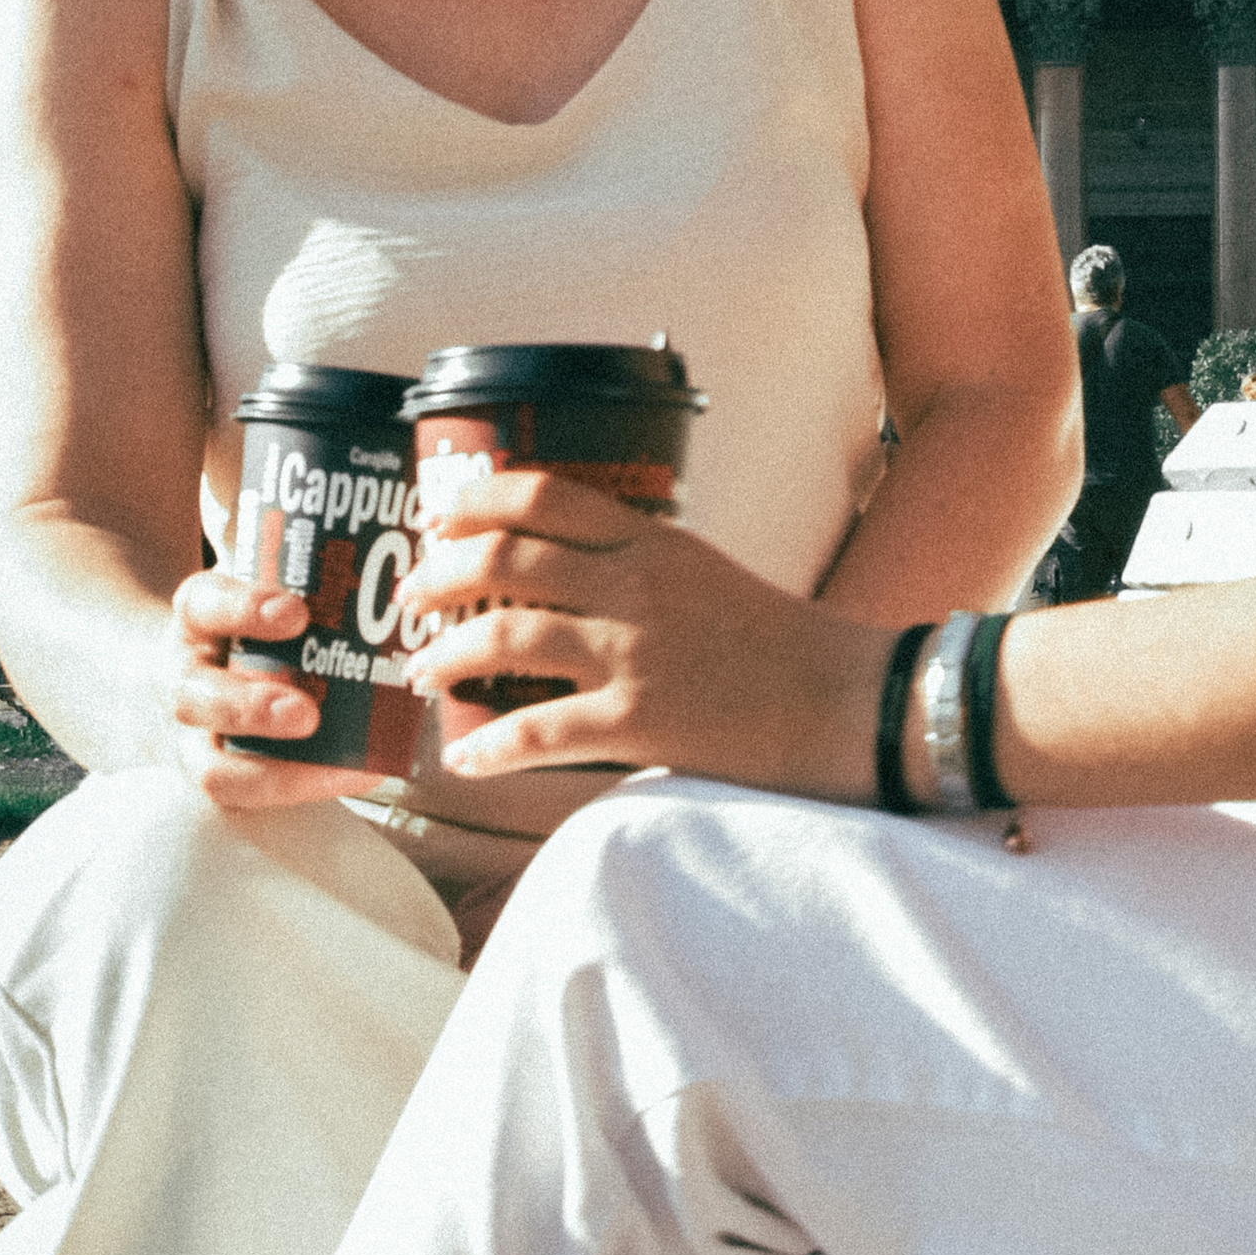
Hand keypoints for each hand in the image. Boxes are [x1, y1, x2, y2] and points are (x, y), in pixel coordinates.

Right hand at [165, 565, 394, 810]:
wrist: (182, 671)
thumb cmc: (245, 623)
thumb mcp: (257, 587)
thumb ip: (311, 571)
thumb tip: (412, 536)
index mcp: (195, 619)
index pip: (203, 604)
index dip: (244, 610)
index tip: (296, 614)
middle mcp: (181, 681)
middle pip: (194, 697)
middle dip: (251, 708)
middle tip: (306, 713)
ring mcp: (192, 739)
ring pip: (213, 768)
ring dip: (280, 771)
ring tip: (344, 764)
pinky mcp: (217, 777)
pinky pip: (250, 797)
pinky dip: (305, 789)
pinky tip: (361, 775)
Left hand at [400, 467, 882, 792]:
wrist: (846, 700)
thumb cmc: (778, 642)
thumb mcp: (706, 573)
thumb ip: (641, 566)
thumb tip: (570, 573)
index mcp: (653, 542)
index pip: (544, 496)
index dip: (475, 501)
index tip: (436, 517)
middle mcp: (635, 586)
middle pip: (506, 558)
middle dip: (437, 576)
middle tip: (409, 599)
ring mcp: (635, 653)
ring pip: (505, 637)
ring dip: (444, 657)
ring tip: (422, 673)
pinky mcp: (640, 722)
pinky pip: (537, 733)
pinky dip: (487, 747)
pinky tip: (462, 758)